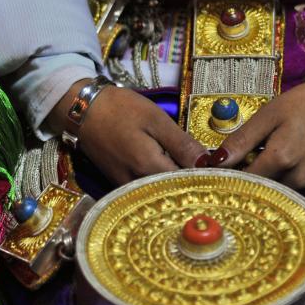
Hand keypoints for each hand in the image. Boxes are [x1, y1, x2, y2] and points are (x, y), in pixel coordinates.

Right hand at [44, 80, 207, 184]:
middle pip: (174, 193)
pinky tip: (173, 173)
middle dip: (194, 186)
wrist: (82, 111)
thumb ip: (181, 144)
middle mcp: (138, 185)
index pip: (187, 184)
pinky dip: (162, 185)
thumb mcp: (155, 120)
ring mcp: (127, 188)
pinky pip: (147, 190)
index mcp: (149, 168)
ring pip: (161, 194)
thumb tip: (209, 162)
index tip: (223, 173)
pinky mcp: (120, 184)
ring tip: (197, 175)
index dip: (206, 179)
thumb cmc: (120, 110)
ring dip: (179, 187)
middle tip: (214, 176)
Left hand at [207, 70, 304, 200]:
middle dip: (245, 186)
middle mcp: (298, 179)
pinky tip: (281, 174)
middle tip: (238, 171)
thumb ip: (241, 141)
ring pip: (277, 199)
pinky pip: (295, 200)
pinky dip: (284, 191)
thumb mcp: (269, 115)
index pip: (242, 181)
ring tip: (261, 170)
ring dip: (265, 190)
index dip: (227, 178)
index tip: (217, 174)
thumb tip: (214, 162)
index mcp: (281, 158)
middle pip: (259, 194)